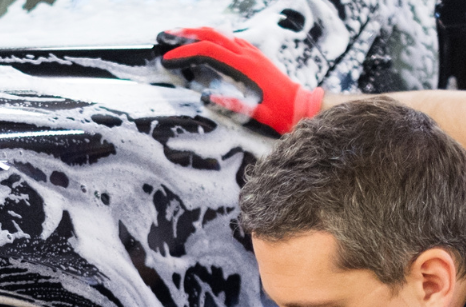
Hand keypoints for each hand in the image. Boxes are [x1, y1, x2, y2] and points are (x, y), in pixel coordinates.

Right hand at [158, 26, 325, 134]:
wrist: (301, 106)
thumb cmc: (278, 113)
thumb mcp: (254, 114)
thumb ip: (231, 105)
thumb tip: (204, 98)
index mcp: (244, 67)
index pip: (208, 51)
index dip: (185, 53)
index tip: (167, 59)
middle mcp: (247, 54)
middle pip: (211, 34)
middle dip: (185, 34)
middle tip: (164, 36)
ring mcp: (251, 52)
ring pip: (220, 34)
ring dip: (197, 32)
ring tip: (178, 35)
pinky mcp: (254, 55)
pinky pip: (229, 39)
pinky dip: (212, 37)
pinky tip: (203, 41)